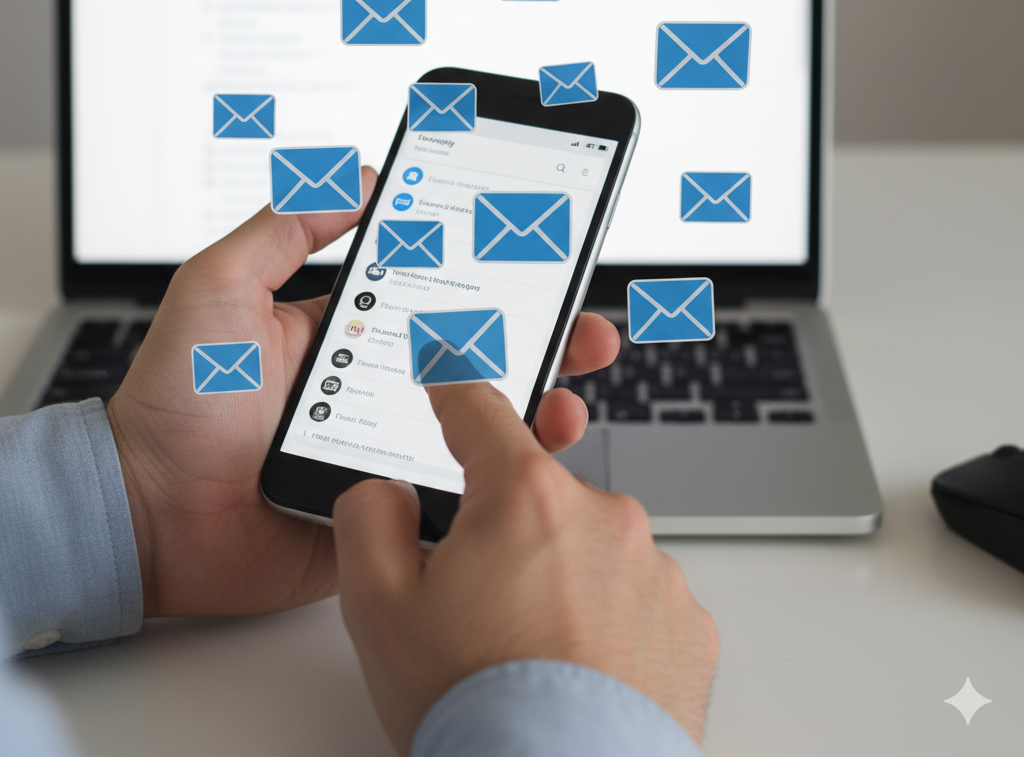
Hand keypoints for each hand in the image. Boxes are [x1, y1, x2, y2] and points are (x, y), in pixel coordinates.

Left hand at [106, 177, 618, 617]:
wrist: (149, 517)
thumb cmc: (177, 403)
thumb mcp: (220, 288)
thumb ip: (283, 229)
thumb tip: (355, 176)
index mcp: (350, 332)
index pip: (438, 294)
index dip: (491, 276)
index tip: (537, 256)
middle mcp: (380, 385)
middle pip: (477, 355)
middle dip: (539, 335)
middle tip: (583, 323)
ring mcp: (390, 445)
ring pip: (481, 421)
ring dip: (537, 399)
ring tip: (569, 383)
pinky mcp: (391, 503)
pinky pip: (459, 484)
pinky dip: (502, 470)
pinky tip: (531, 449)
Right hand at [333, 382, 718, 754]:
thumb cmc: (478, 708)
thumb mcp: (377, 607)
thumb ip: (369, 520)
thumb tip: (388, 494)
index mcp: (526, 496)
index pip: (480, 410)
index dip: (453, 392)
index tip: (448, 382)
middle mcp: (602, 516)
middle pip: (535, 489)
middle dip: (503, 524)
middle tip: (476, 597)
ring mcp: (653, 568)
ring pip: (586, 543)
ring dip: (557, 572)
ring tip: (527, 648)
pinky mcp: (687, 620)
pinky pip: (633, 592)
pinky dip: (604, 614)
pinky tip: (575, 665)